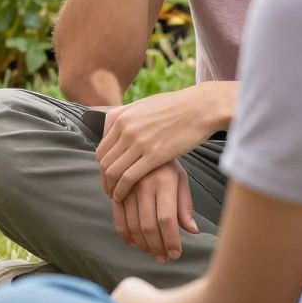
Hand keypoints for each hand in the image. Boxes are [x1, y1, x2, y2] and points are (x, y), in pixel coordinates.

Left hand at [96, 83, 236, 198]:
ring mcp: (138, 142)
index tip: (107, 178)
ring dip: (111, 188)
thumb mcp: (144, 105)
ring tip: (116, 197)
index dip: (101, 168)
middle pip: (104, 162)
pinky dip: (122, 190)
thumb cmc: (176, 107)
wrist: (201, 108)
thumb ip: (127, 115)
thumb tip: (117, 124)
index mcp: (121, 117)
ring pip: (113, 171)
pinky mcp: (154, 155)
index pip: (101, 149)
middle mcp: (125, 129)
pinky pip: (129, 177)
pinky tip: (124, 197)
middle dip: (104, 180)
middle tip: (109, 191)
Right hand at [109, 161, 198, 263]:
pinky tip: (133, 242)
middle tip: (164, 258)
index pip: (167, 219)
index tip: (175, 254)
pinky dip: (125, 234)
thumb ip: (185, 205)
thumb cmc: (166, 164)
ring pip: (133, 225)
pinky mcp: (116, 190)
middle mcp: (144, 184)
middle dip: (157, 247)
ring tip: (152, 252)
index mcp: (165, 181)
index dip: (171, 240)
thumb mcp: (181, 179)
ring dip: (142, 244)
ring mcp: (127, 187)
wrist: (141, 141)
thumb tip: (193, 230)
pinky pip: (118, 218)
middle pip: (149, 225)